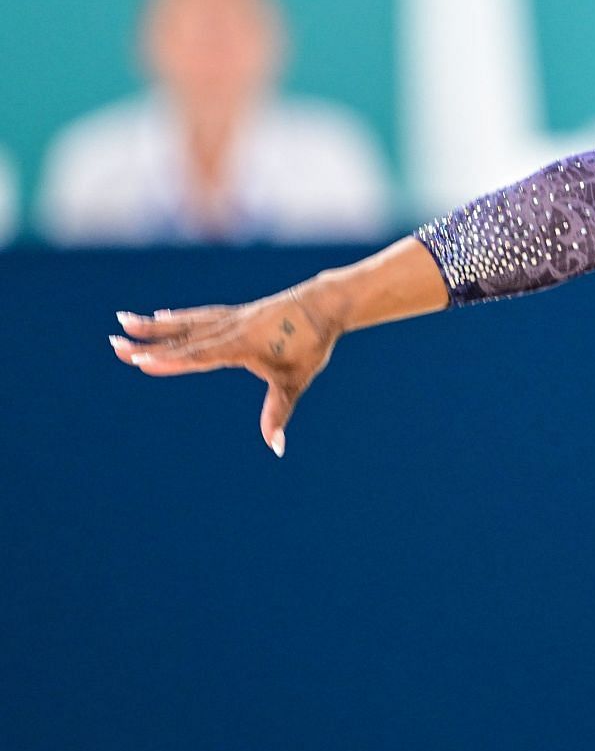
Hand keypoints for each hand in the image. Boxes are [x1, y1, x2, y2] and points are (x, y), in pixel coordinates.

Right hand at [108, 284, 344, 457]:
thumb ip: (279, 412)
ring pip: (188, 322)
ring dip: (156, 324)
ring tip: (125, 321)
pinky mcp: (237, 313)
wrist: (326, 304)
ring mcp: (232, 318)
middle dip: (148, 342)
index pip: (198, 355)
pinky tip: (164, 315)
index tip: (140, 361)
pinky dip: (180, 318)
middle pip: (184, 337)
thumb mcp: (295, 381)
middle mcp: (230, 328)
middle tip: (113, 343)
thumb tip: (275, 447)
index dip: (169, 360)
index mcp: (241, 345)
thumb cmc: (311, 344)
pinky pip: (202, 316)